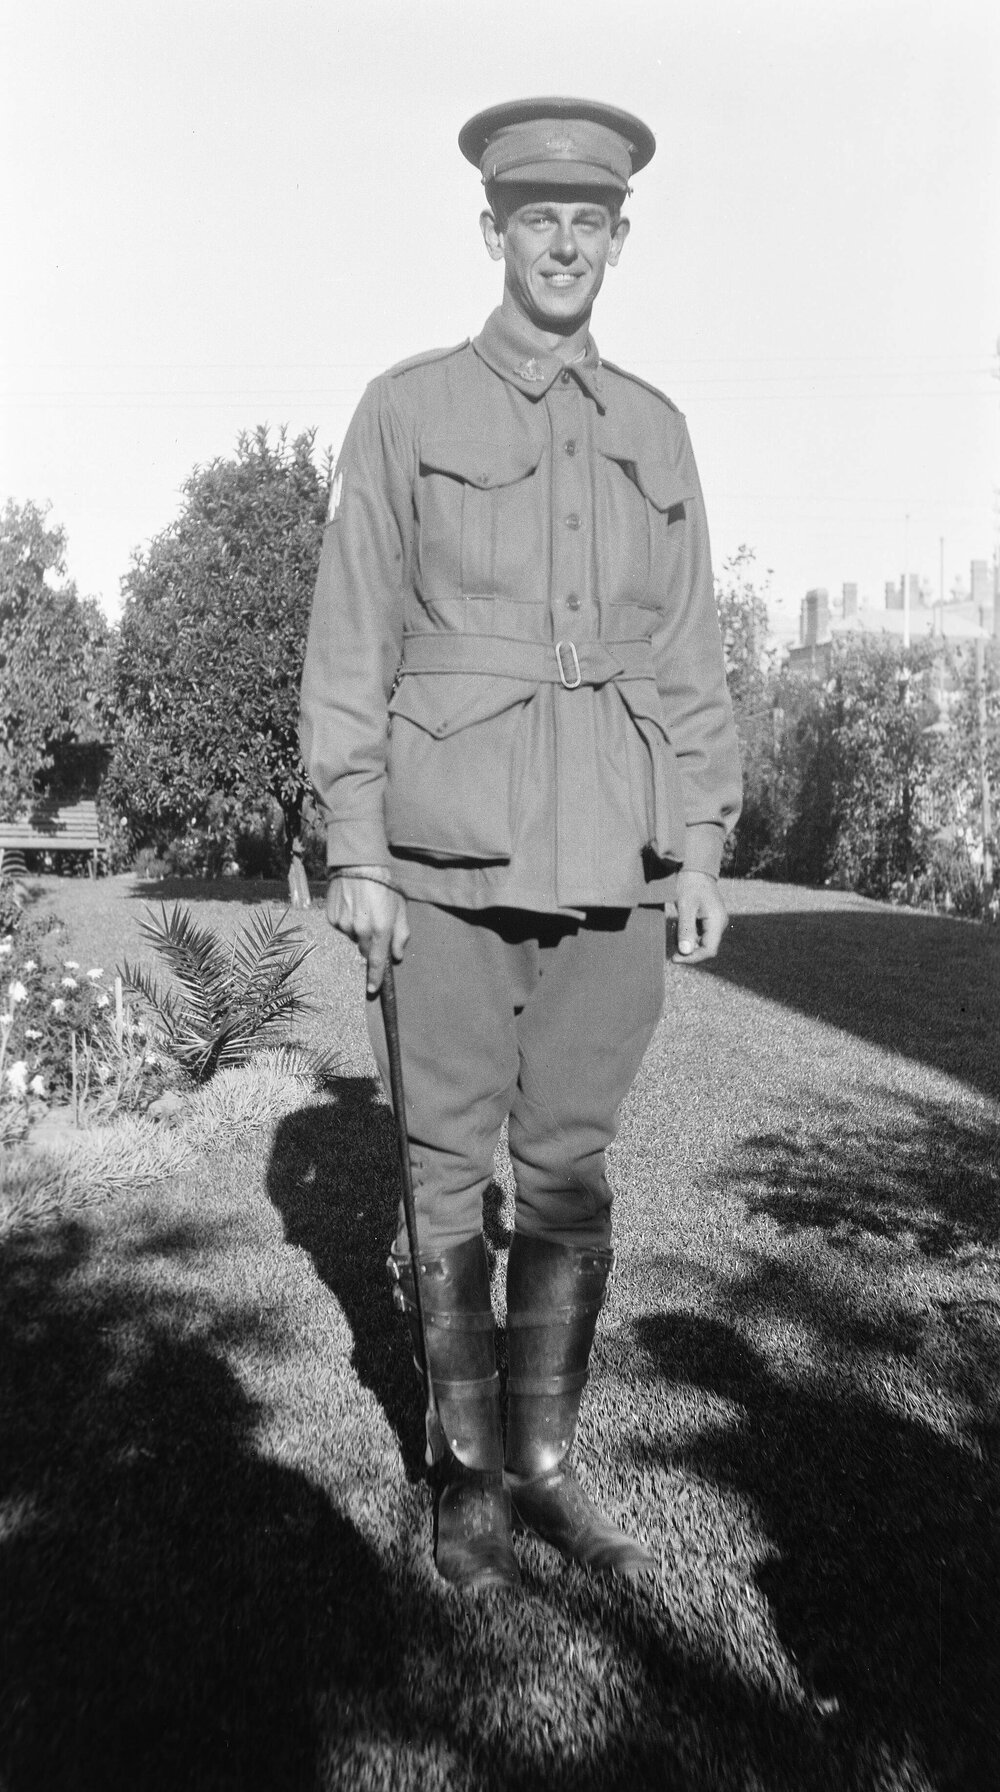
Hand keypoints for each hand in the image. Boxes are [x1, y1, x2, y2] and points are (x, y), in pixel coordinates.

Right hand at [326, 872, 409, 994]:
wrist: (360, 864)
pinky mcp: (332, 917)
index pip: (377, 961)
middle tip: (374, 923)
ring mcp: (344, 924)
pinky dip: (346, 921)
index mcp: (380, 929)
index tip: (372, 990)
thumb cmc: (385, 885)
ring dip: (358, 930)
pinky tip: (351, 905)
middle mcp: (361, 930)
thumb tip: (396, 956)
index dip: (375, 978)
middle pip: (364, 949)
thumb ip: (401, 935)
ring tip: (362, 908)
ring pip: (352, 937)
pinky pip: (341, 926)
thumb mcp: (400, 909)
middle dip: (370, 942)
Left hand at [671, 870, 727, 964]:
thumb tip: (685, 952)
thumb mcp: (685, 906)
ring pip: (702, 942)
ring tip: (674, 931)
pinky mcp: (710, 919)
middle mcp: (720, 923)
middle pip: (706, 948)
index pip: (709, 950)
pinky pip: (701, 934)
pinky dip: (689, 935)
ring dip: (687, 943)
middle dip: (688, 951)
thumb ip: (686, 930)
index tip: (675, 958)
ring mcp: (716, 922)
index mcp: (717, 921)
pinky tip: (679, 927)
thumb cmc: (690, 884)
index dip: (692, 958)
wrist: (696, 868)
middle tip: (671, 948)